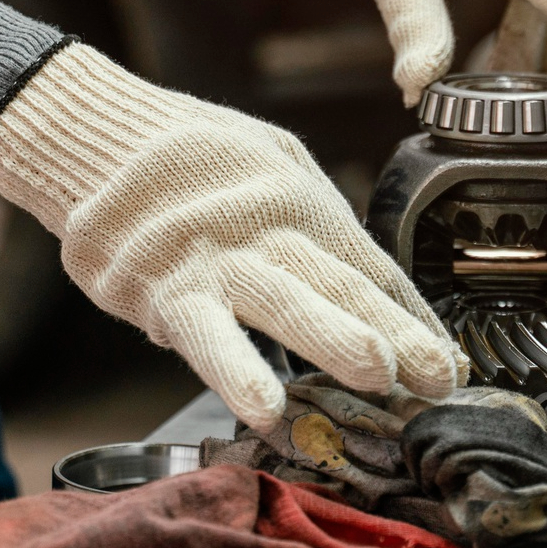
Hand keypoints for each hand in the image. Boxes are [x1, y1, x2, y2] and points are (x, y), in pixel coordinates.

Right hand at [0, 43, 460, 431]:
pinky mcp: (164, 291)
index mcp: (299, 200)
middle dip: (395, 331)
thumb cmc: (191, 160)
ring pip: (283, 303)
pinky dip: (237, 371)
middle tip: (437, 373)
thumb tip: (380, 298)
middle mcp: (266, 228)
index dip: (414, 319)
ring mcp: (216, 261)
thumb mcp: (270, 167)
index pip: (369, 268)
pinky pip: (206, 336)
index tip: (449, 365)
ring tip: (375, 372)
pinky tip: (263, 407)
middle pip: (341, 284)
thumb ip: (318, 231)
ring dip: (333, 339)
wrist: (97, 140)